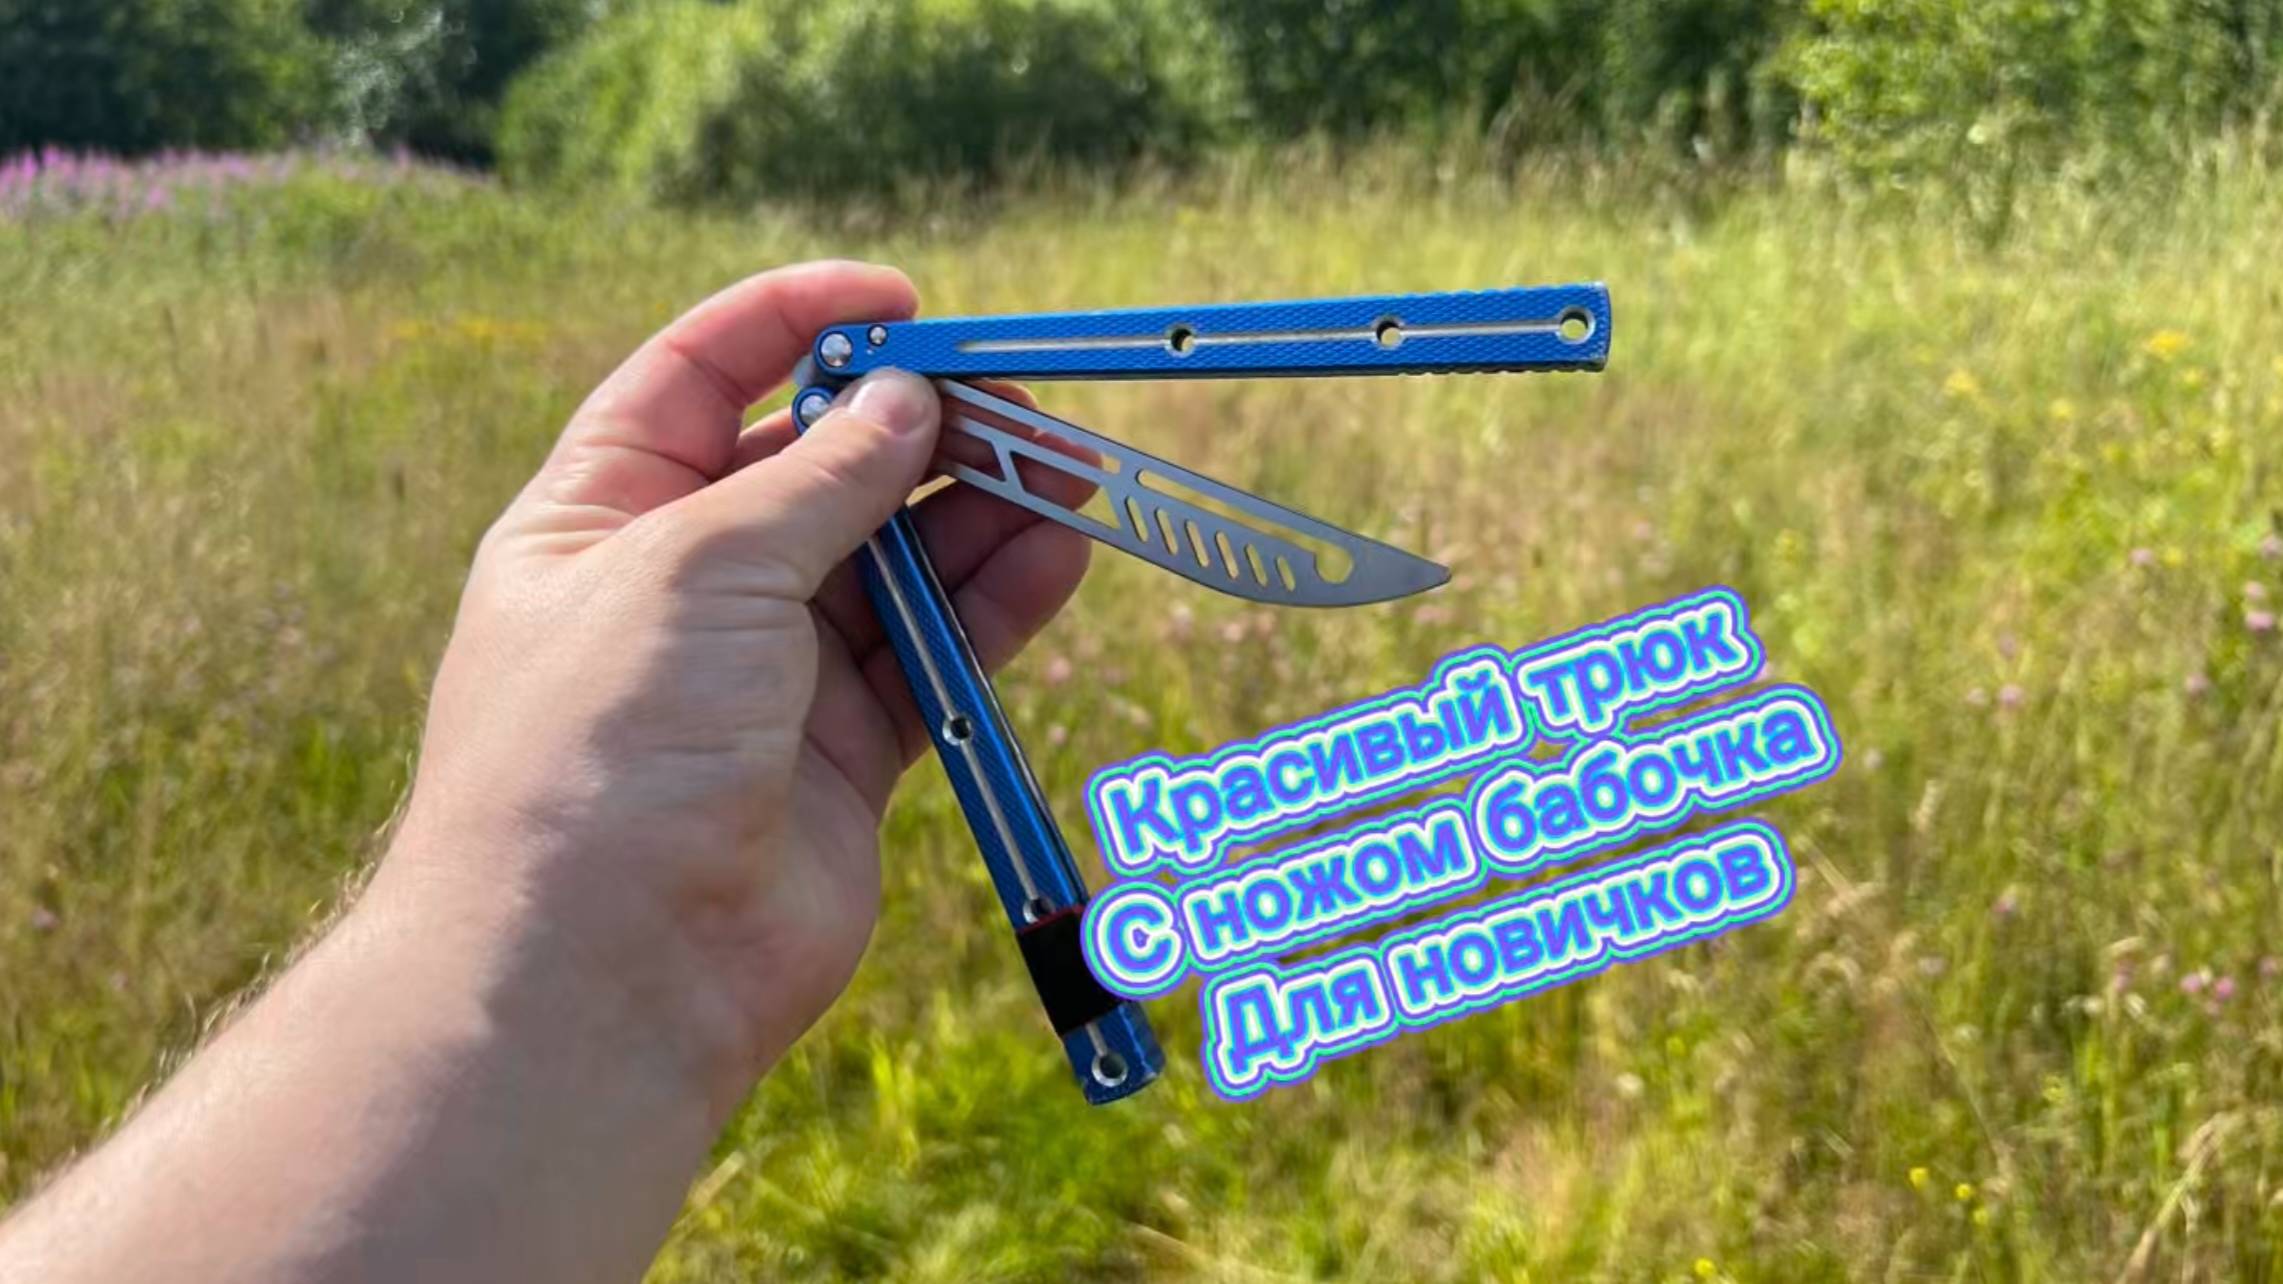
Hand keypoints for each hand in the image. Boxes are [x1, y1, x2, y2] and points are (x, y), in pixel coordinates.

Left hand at [376, 260, 1090, 1116]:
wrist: (608, 973)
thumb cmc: (606, 745)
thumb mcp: (699, 566)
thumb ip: (818, 478)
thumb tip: (907, 399)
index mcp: (603, 517)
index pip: (702, 377)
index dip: (796, 322)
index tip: (901, 300)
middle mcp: (687, 586)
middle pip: (821, 466)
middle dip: (917, 424)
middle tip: (1016, 400)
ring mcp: (771, 672)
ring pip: (895, 559)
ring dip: (978, 508)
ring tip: (1069, 467)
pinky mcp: (850, 751)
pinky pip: (937, 652)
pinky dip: (997, 601)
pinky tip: (1058, 550)